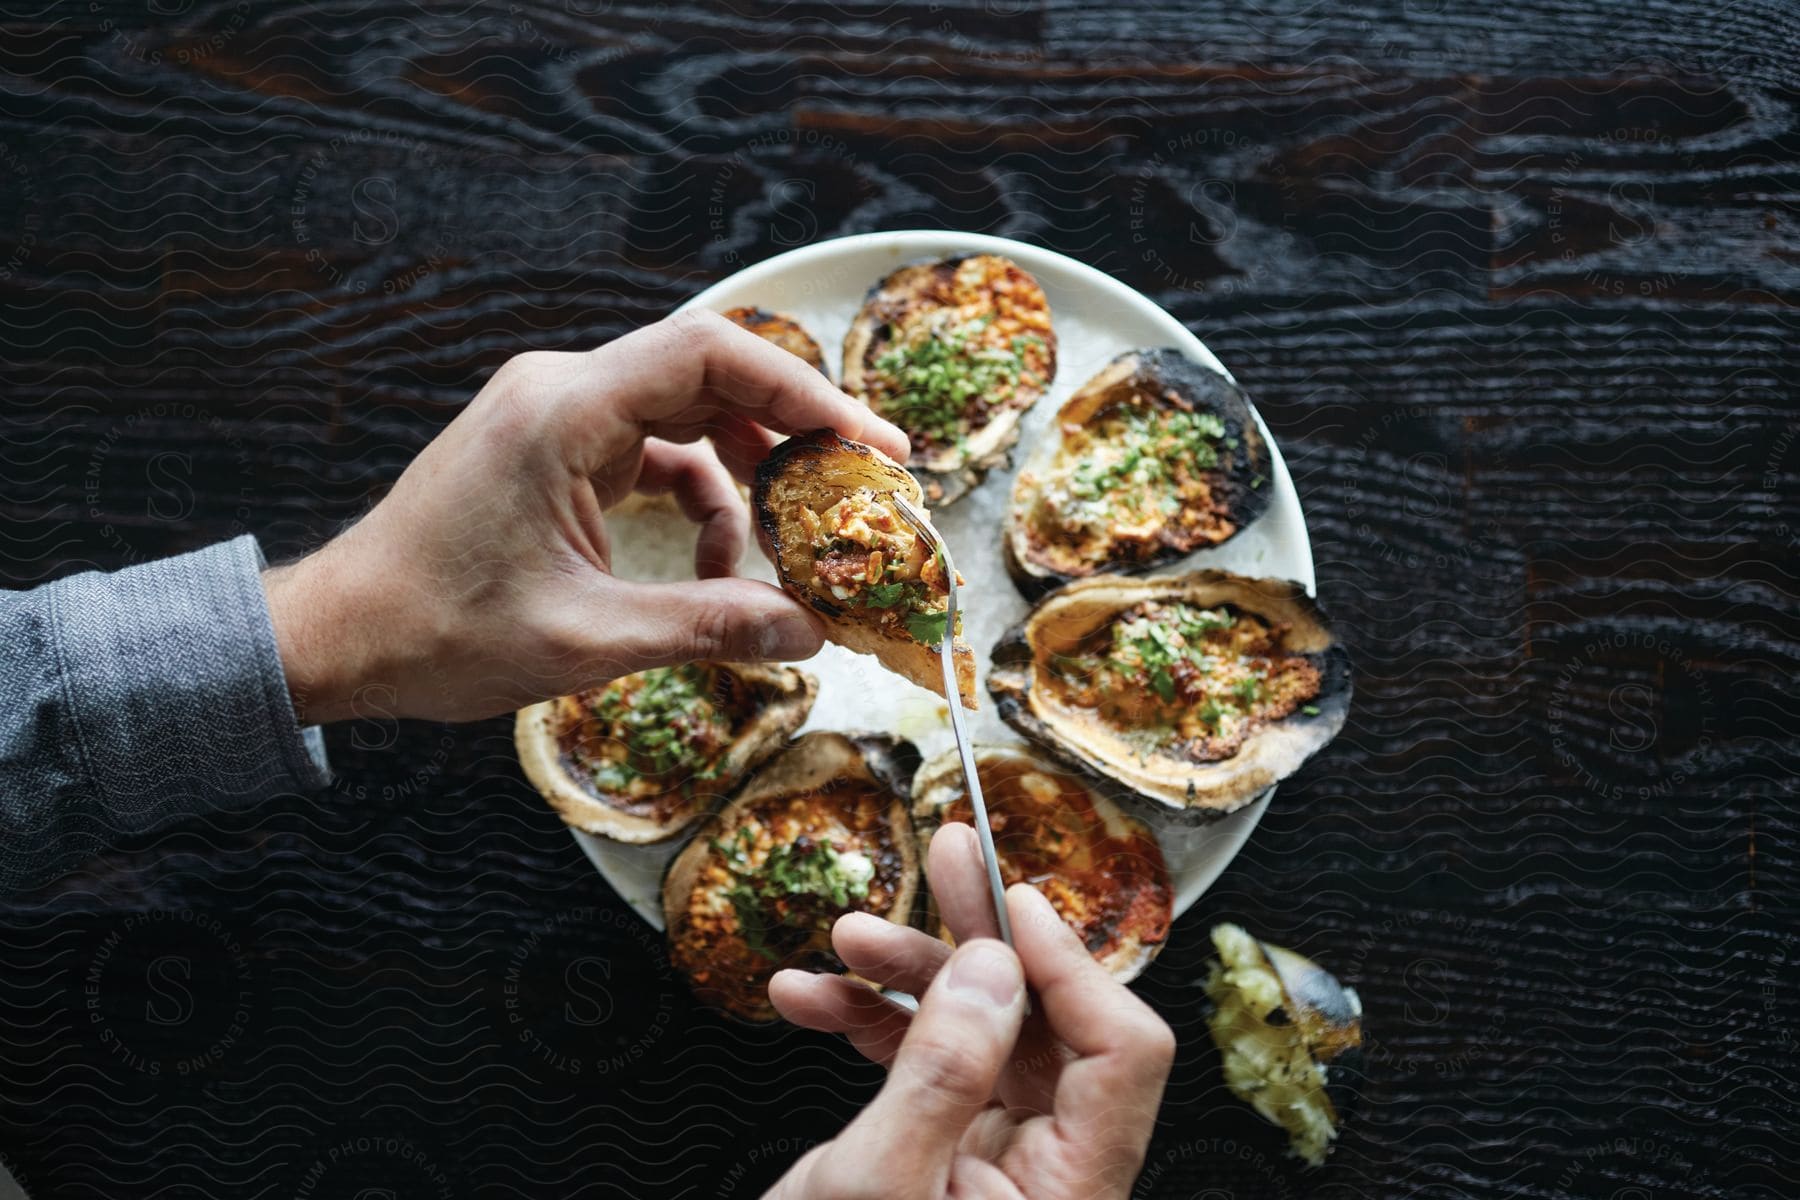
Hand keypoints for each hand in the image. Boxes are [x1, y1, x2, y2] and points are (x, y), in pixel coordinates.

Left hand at [261, 310, 908, 723]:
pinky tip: (715, 574)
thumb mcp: (587, 638)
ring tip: (782, 558)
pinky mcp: (554, 452)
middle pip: (709, 377)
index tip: (870, 444)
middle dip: (791, 435)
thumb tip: (811, 632)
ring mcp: (555, 418)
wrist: (339, 638)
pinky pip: (653, 455)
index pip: (710, 354)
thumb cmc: (436, 631)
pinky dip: (698, 504)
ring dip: (744, 483)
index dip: (805, 392)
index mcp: (562, 411)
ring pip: (687, 419)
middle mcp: (562, 393)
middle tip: (860, 489)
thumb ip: (708, 628)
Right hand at [766, 824, 1175, 1198]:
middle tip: (950, 854)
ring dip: (906, 972)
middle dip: (983, 938)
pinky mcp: (942, 1148)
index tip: (1010, 900)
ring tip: (842, 938)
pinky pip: (922, 1058)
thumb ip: (941, 1072)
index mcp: (1069, 1193)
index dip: (1070, 965)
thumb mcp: (876, 1187)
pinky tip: (810, 996)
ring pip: (978, 1026)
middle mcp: (1047, 1170)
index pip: (1120, 1053)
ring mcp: (995, 1158)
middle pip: (1048, 1020)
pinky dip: (868, 1019)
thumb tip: (999, 965)